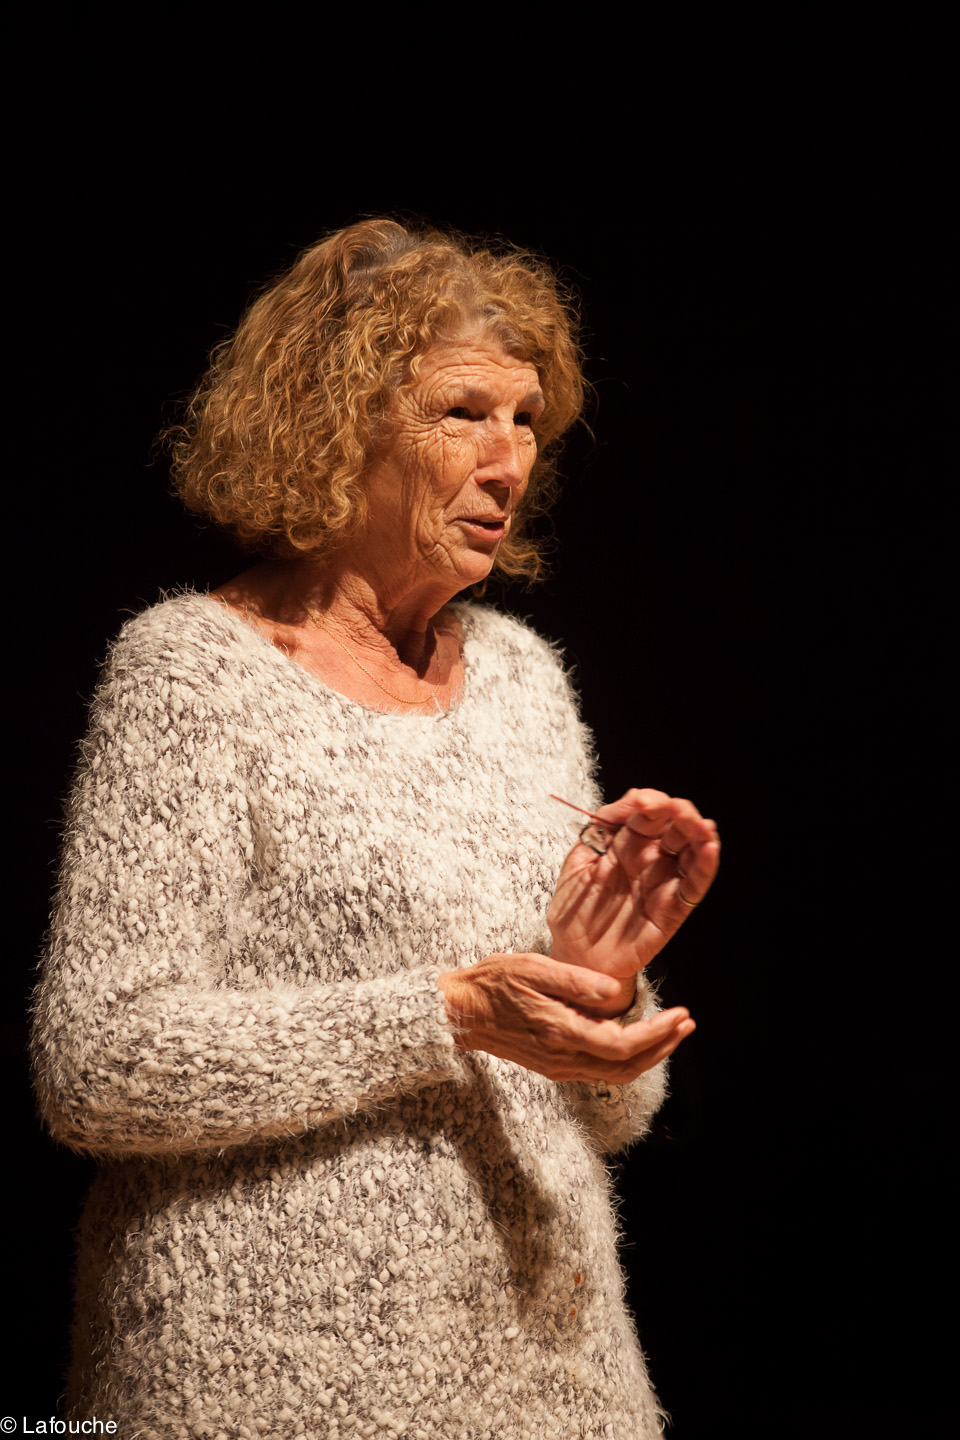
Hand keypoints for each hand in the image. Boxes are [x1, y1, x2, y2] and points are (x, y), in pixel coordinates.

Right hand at [438, 952, 694, 1083]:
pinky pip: (599, 1071)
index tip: (680, 1015)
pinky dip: (626, 1059)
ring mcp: (558, 1066)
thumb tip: (617, 994)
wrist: (458, 1013)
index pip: (623, 1044)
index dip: (657, 1034)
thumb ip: (577, 982)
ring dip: (648, 1056)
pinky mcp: (554, 1066)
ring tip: (671, 1033)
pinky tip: (635, 1040)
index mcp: (561, 1031)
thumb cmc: (493, 983)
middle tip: (686, 1023)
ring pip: (615, 1073)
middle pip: (626, 1067)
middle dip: (662, 1047)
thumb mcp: (534, 969)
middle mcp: (563, 1056)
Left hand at [548, 788, 719, 1013]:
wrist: (575, 957)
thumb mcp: (578, 861)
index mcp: (625, 844)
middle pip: (674, 828)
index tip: (644, 801)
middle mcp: (650, 860)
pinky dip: (705, 866)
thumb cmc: (574, 911)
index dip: (649, 803)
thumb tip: (631, 796)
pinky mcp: (674, 908)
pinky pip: (694, 885)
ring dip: (698, 834)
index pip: (647, 815)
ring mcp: (663, 882)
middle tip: (676, 809)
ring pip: (690, 852)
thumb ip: (602, 828)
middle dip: (679, 813)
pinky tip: (709, 847)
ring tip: (699, 824)